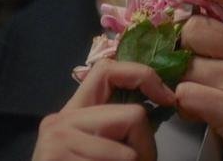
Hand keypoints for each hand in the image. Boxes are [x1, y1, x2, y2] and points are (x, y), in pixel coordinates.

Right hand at [32, 59, 174, 160]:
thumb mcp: (104, 148)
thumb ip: (121, 126)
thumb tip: (162, 101)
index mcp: (75, 112)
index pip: (108, 71)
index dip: (143, 75)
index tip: (167, 98)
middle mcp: (61, 119)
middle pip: (133, 116)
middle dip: (146, 148)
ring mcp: (56, 139)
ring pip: (129, 153)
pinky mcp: (55, 157)